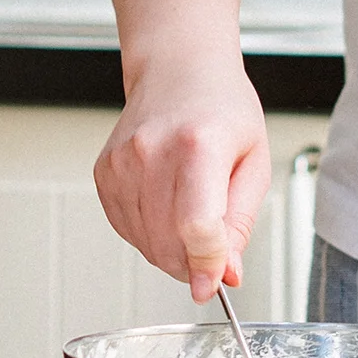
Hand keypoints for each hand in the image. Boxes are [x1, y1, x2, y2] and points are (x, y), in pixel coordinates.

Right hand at [93, 53, 270, 301]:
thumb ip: (239, 224)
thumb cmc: (220, 110)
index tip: (214, 284)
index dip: (207, 264)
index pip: (197, 227)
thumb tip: (224, 273)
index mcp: (197, 145)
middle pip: (168, 242)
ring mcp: (121, 164)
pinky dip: (149, 235)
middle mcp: (152, 152)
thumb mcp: (253, 163)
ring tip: (191, 222)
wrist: (179, 74)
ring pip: (145, 243)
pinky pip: (125, 229)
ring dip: (171, 251)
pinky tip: (166, 211)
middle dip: (192, 263)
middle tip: (210, 254)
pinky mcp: (104, 173)